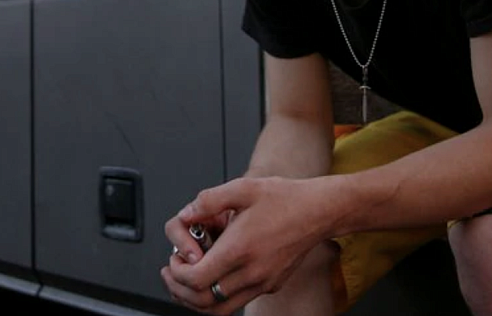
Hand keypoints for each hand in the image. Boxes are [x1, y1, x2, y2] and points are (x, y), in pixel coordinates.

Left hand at [161, 176, 327, 313]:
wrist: (319, 211)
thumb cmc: (284, 198)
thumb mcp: (243, 188)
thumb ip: (209, 200)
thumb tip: (186, 214)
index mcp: (240, 249)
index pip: (197, 279)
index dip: (178, 274)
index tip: (173, 260)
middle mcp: (252, 272)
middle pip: (204, 301)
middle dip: (180, 290)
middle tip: (173, 273)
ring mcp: (263, 282)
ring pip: (220, 309)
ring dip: (197, 299)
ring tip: (187, 281)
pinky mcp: (271, 285)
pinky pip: (238, 301)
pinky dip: (218, 295)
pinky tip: (214, 274)